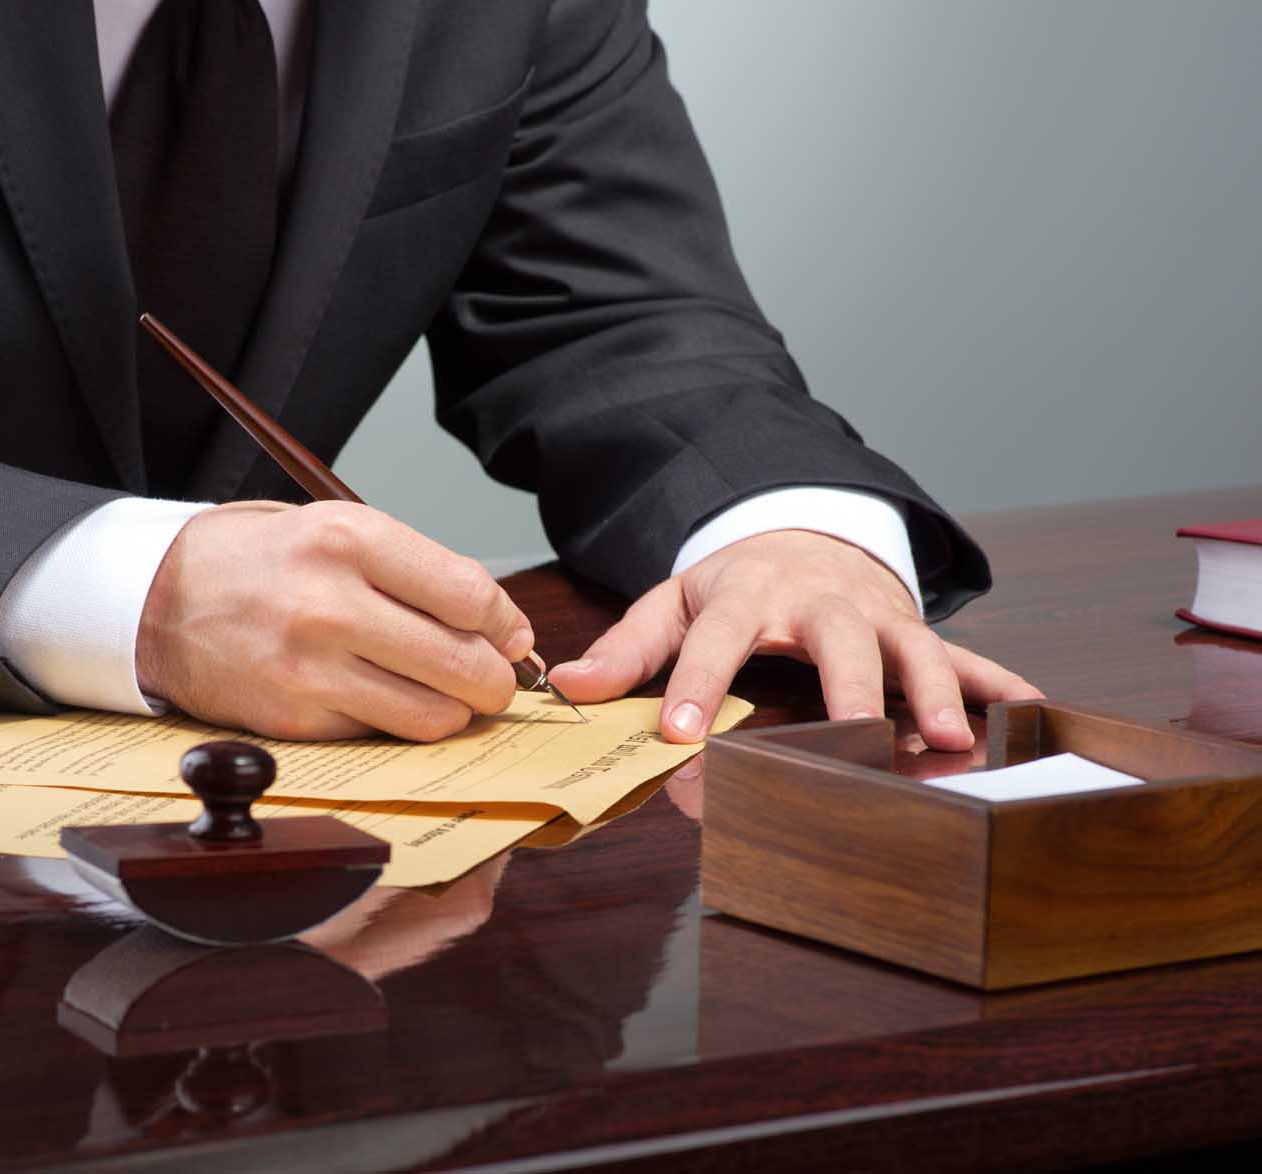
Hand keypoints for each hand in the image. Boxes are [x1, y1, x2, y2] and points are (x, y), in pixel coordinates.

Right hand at [137, 500, 533, 740]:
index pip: (470, 595)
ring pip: (431, 714)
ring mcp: (310, 667)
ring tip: (445, 694)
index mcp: (348, 539)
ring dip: (453, 712)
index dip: (506, 625)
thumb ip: (417, 571)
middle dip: (494, 681)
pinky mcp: (294, 717)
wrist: (159, 599)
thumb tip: (501, 627)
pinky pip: (381, 733)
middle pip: (462, 663)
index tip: (511, 636)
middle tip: (493, 680)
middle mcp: (330, 603)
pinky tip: (382, 699)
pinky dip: (396, 723)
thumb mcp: (336, 529)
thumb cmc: (262, 561)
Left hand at [548, 530, 1041, 750]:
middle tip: (853, 731)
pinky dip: (998, 682)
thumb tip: (568, 683)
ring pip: (912, 648)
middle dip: (848, 685)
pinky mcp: (915, 630)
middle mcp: (819, 603)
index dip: (697, 684)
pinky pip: (965, 655)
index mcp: (746, 595)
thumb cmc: (734, 584)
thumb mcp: (673, 603)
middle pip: (838, 640)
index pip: (716, 639)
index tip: (681, 734)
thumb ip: (627, 646)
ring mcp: (876, 615)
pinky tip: (1030, 709)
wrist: (803, 534)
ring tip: (947, 739)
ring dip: (934, 691)